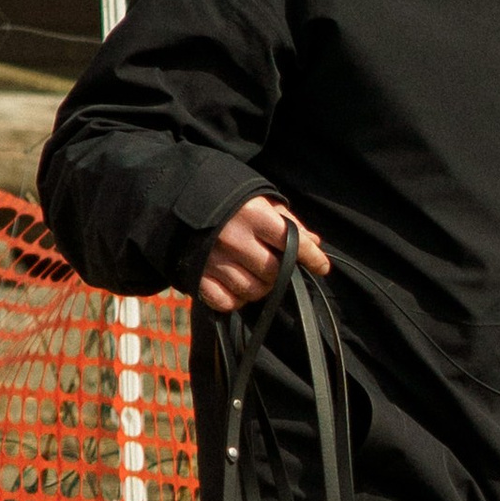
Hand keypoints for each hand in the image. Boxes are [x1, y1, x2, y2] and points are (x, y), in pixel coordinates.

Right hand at [198, 196, 332, 315]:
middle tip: (277, 267)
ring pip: (252, 290)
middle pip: (273, 272)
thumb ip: (287, 221)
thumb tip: (314, 242)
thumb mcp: (258, 199)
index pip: (291, 242)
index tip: (322, 267)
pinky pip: (226, 302)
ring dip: (260, 288)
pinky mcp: (197, 276)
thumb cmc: (227, 199)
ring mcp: (214, 259)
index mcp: (252, 215)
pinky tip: (236, 287)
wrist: (177, 198)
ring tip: (256, 276)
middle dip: (281, 273)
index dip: (312, 257)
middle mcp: (234, 238)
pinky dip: (236, 300)